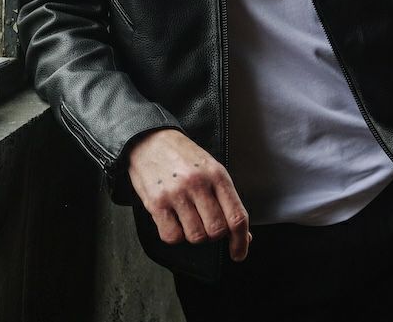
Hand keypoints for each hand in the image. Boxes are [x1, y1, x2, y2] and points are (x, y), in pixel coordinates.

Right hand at [127, 128, 250, 261]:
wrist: (149, 140)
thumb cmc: (182, 156)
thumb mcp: (210, 168)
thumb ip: (226, 199)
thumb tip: (243, 234)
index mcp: (217, 174)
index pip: (236, 216)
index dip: (241, 241)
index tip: (238, 253)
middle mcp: (199, 184)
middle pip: (217, 230)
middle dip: (214, 234)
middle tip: (206, 224)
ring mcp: (177, 194)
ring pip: (196, 237)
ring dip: (194, 235)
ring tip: (188, 218)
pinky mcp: (157, 203)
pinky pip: (172, 236)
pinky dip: (175, 235)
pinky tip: (173, 221)